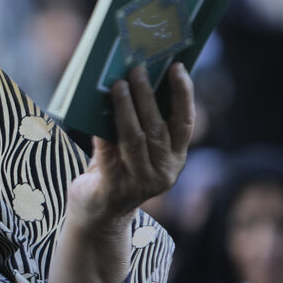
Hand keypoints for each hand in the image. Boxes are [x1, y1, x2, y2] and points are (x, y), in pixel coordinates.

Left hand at [65, 63, 194, 235]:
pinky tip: (97, 114)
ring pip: (135, 139)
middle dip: (147, 95)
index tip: (177, 67)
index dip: (183, 93)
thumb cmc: (118, 169)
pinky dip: (103, 133)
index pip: (185, 122)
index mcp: (175, 158)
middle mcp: (163, 172)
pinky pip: (108, 155)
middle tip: (137, 69)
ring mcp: (140, 183)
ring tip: (119, 84)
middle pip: (158, 127)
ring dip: (127, 108)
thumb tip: (135, 78)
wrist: (99, 215)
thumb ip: (142, 122)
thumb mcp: (137, 148)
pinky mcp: (114, 190)